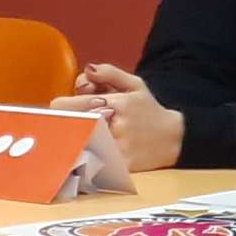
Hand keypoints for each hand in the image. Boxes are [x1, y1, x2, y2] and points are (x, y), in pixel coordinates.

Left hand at [53, 64, 184, 171]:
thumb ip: (109, 73)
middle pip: (69, 127)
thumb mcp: (135, 85)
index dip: (60, 108)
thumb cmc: (148, 110)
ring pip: (77, 147)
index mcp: (116, 102)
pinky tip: (88, 160)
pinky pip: (91, 166)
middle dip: (65, 126)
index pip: (69, 105)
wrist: (174, 138)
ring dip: (73, 144)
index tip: (61, 110)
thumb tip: (86, 69)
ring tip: (74, 144)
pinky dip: (85, 164)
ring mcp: (118, 147)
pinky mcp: (120, 166)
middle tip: (65, 128)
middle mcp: (115, 124)